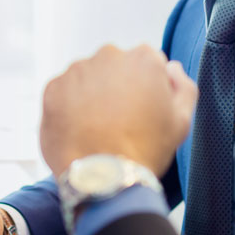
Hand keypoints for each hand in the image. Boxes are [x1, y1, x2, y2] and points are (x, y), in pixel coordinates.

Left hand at [39, 44, 197, 176]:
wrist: (104, 178)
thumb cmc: (147, 150)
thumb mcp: (182, 120)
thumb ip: (182, 85)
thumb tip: (170, 67)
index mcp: (143, 57)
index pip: (146, 64)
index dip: (146, 89)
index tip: (143, 111)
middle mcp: (108, 55)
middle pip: (115, 68)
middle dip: (117, 87)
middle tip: (120, 122)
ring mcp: (77, 71)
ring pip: (87, 78)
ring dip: (91, 96)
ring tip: (98, 129)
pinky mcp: (53, 88)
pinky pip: (63, 93)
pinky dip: (69, 108)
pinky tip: (80, 131)